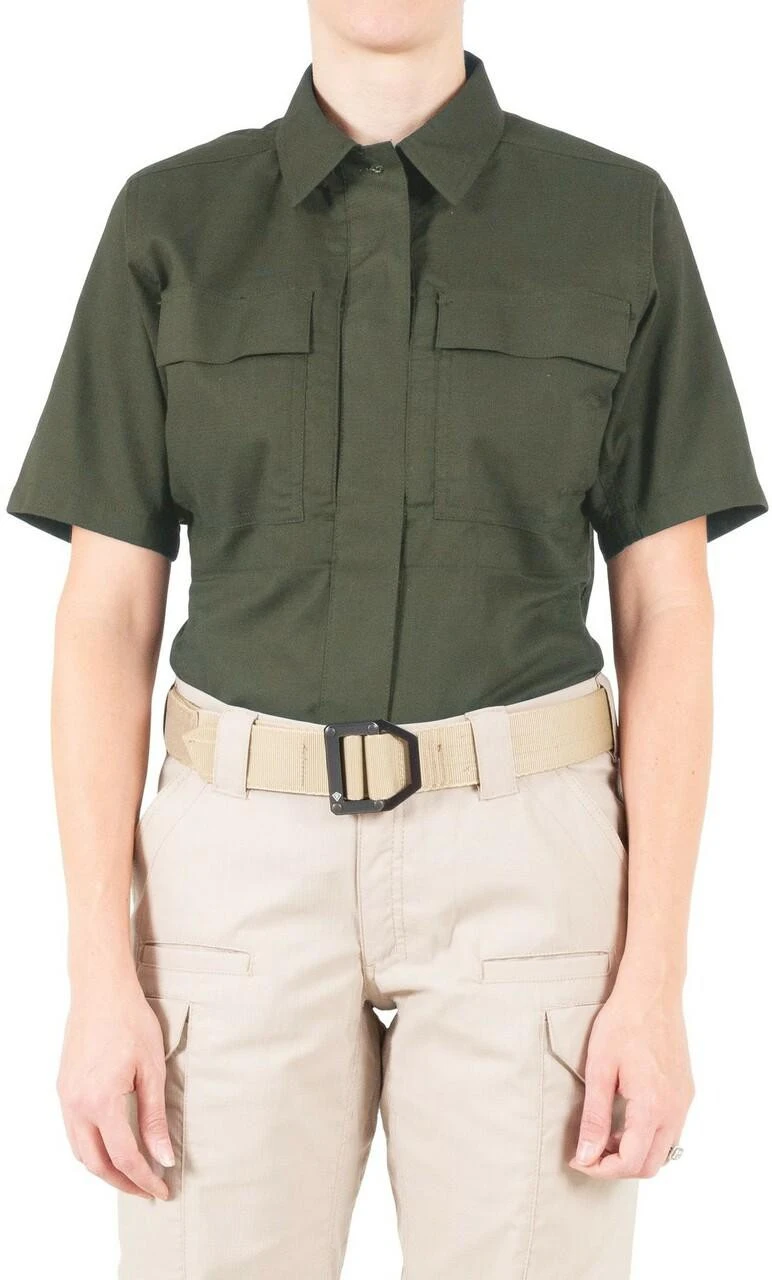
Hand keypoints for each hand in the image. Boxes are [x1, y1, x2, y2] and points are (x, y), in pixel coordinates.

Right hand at [57, 976, 173, 1198]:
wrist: (101, 990)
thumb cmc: (130, 1022)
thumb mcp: (152, 1070)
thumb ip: (154, 1118)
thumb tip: (162, 1156)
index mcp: (101, 1102)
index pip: (125, 1157)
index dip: (144, 1179)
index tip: (162, 1190)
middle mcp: (77, 1105)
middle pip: (96, 1164)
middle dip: (122, 1183)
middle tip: (148, 1189)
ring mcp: (66, 1097)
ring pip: (80, 1151)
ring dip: (104, 1168)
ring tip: (132, 1172)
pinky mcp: (64, 1088)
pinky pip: (73, 1131)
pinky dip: (91, 1147)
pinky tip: (111, 1144)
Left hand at [569, 977, 694, 1178]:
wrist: (651, 992)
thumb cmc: (622, 1023)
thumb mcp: (599, 1070)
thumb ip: (594, 1118)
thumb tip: (586, 1156)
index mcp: (652, 1106)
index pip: (630, 1162)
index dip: (601, 1170)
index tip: (579, 1160)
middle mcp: (674, 1110)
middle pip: (650, 1165)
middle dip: (618, 1167)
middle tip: (590, 1152)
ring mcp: (683, 1101)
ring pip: (664, 1151)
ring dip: (635, 1154)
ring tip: (605, 1135)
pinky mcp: (685, 1092)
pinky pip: (671, 1131)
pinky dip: (648, 1138)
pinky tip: (626, 1120)